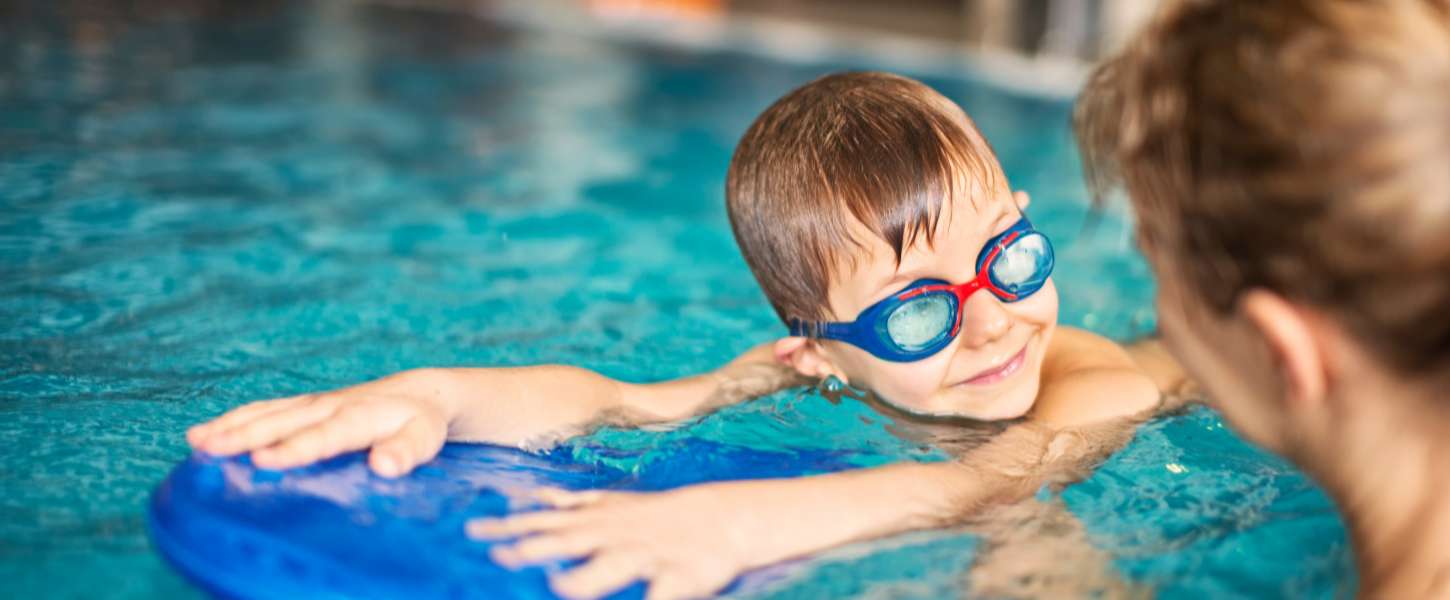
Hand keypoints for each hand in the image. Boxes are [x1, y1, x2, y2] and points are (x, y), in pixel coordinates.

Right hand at [186, 370, 453, 476]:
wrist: (418, 394)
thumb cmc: (420, 423)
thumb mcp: (424, 439)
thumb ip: (406, 452)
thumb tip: (384, 467)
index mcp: (360, 416)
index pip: (324, 435)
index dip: (294, 448)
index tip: (263, 461)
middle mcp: (331, 405)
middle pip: (284, 421)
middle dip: (246, 435)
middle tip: (210, 450)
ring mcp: (313, 403)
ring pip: (267, 413)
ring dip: (231, 427)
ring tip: (196, 442)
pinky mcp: (303, 405)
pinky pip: (264, 410)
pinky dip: (233, 420)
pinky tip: (203, 435)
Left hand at [467, 485, 755, 599]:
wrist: (720, 519)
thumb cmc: (654, 519)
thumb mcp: (609, 505)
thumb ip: (567, 505)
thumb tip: (526, 499)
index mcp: (596, 521)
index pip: (544, 521)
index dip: (509, 527)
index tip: (471, 531)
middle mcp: (615, 535)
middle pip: (569, 541)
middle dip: (535, 549)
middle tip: (500, 557)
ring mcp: (646, 555)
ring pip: (613, 567)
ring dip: (586, 578)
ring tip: (560, 587)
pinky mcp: (679, 576)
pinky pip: (664, 597)